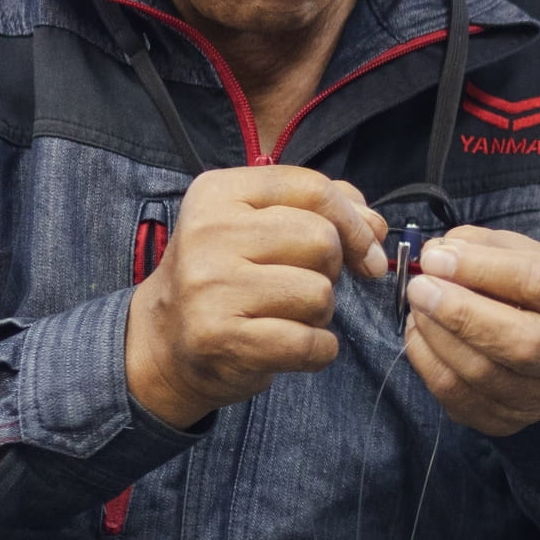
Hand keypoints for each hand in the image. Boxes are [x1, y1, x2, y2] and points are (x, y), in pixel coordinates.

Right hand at [127, 166, 387, 428]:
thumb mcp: (257, 223)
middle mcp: (208, 233)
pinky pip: (309, 342)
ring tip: (288, 315)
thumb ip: (321, 208)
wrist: (163, 341)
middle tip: (303, 285)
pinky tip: (294, 347)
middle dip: (332, 269)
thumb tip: (376, 226)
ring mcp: (210, 287)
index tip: (369, 248)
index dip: (356, 220)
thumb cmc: (226, 276)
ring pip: (320, 292)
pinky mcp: (220, 337)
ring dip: (321, 312)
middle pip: (322, 240)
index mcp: (218, 192)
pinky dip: (318, 351)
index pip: (313, 188)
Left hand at [402, 226, 539, 435]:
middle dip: (458, 312)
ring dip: (435, 335)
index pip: (539, 284)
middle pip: (518, 342)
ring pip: (480, 373)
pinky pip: (456, 397)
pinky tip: (421, 333)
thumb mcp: (531, 257)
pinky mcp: (507, 421)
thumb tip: (437, 254)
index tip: (437, 257)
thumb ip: (486, 247)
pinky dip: (427, 361)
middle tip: (419, 287)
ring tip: (418, 305)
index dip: (481, 268)